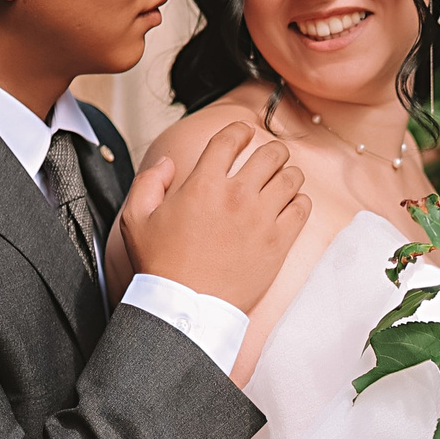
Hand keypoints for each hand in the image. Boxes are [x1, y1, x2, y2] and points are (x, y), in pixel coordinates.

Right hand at [118, 124, 308, 310]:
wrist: (186, 308)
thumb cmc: (162, 267)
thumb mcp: (136, 219)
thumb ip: (149, 183)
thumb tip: (167, 163)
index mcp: (203, 185)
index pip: (230, 139)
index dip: (240, 130)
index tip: (244, 133)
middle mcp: (237, 196)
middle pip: (271, 153)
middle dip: (272, 151)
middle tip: (269, 157)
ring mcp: (261, 219)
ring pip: (292, 178)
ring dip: (287, 174)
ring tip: (281, 181)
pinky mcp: (279, 242)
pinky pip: (302, 208)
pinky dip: (299, 202)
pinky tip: (289, 207)